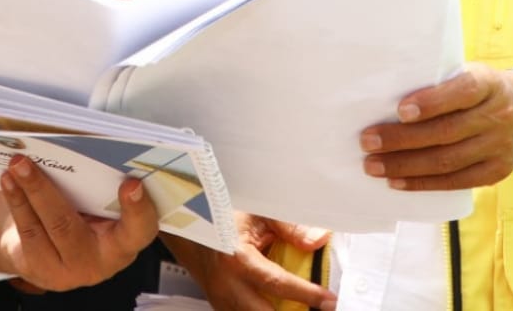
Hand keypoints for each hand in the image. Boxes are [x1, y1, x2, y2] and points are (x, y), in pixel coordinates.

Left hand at [0, 155, 158, 291]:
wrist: (53, 248)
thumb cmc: (86, 214)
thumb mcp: (100, 205)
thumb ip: (100, 185)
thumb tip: (77, 144)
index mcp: (126, 241)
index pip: (140, 230)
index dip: (138, 209)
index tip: (131, 183)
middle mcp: (100, 261)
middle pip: (71, 228)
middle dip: (45, 192)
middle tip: (27, 161)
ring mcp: (68, 271)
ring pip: (45, 227)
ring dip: (27, 191)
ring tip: (16, 164)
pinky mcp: (40, 269)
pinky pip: (28, 232)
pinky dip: (16, 201)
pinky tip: (8, 180)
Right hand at [164, 215, 335, 310]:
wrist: (184, 221)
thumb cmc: (218, 213)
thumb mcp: (256, 212)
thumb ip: (289, 227)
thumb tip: (317, 240)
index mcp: (236, 258)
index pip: (278, 284)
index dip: (307, 295)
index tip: (329, 300)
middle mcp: (227, 284)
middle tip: (320, 309)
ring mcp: (221, 299)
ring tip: (300, 306)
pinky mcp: (220, 305)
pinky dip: (262, 310)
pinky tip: (278, 305)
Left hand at [359, 63, 512, 190]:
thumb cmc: (477, 90)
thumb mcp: (467, 73)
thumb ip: (438, 82)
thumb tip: (384, 96)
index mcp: (488, 84)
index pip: (462, 92)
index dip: (431, 102)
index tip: (399, 110)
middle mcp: (498, 116)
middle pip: (446, 132)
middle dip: (402, 139)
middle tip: (367, 141)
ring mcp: (499, 147)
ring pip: (447, 161)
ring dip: (405, 165)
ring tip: (373, 165)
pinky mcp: (496, 172)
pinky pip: (456, 182)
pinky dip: (423, 183)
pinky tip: (397, 182)